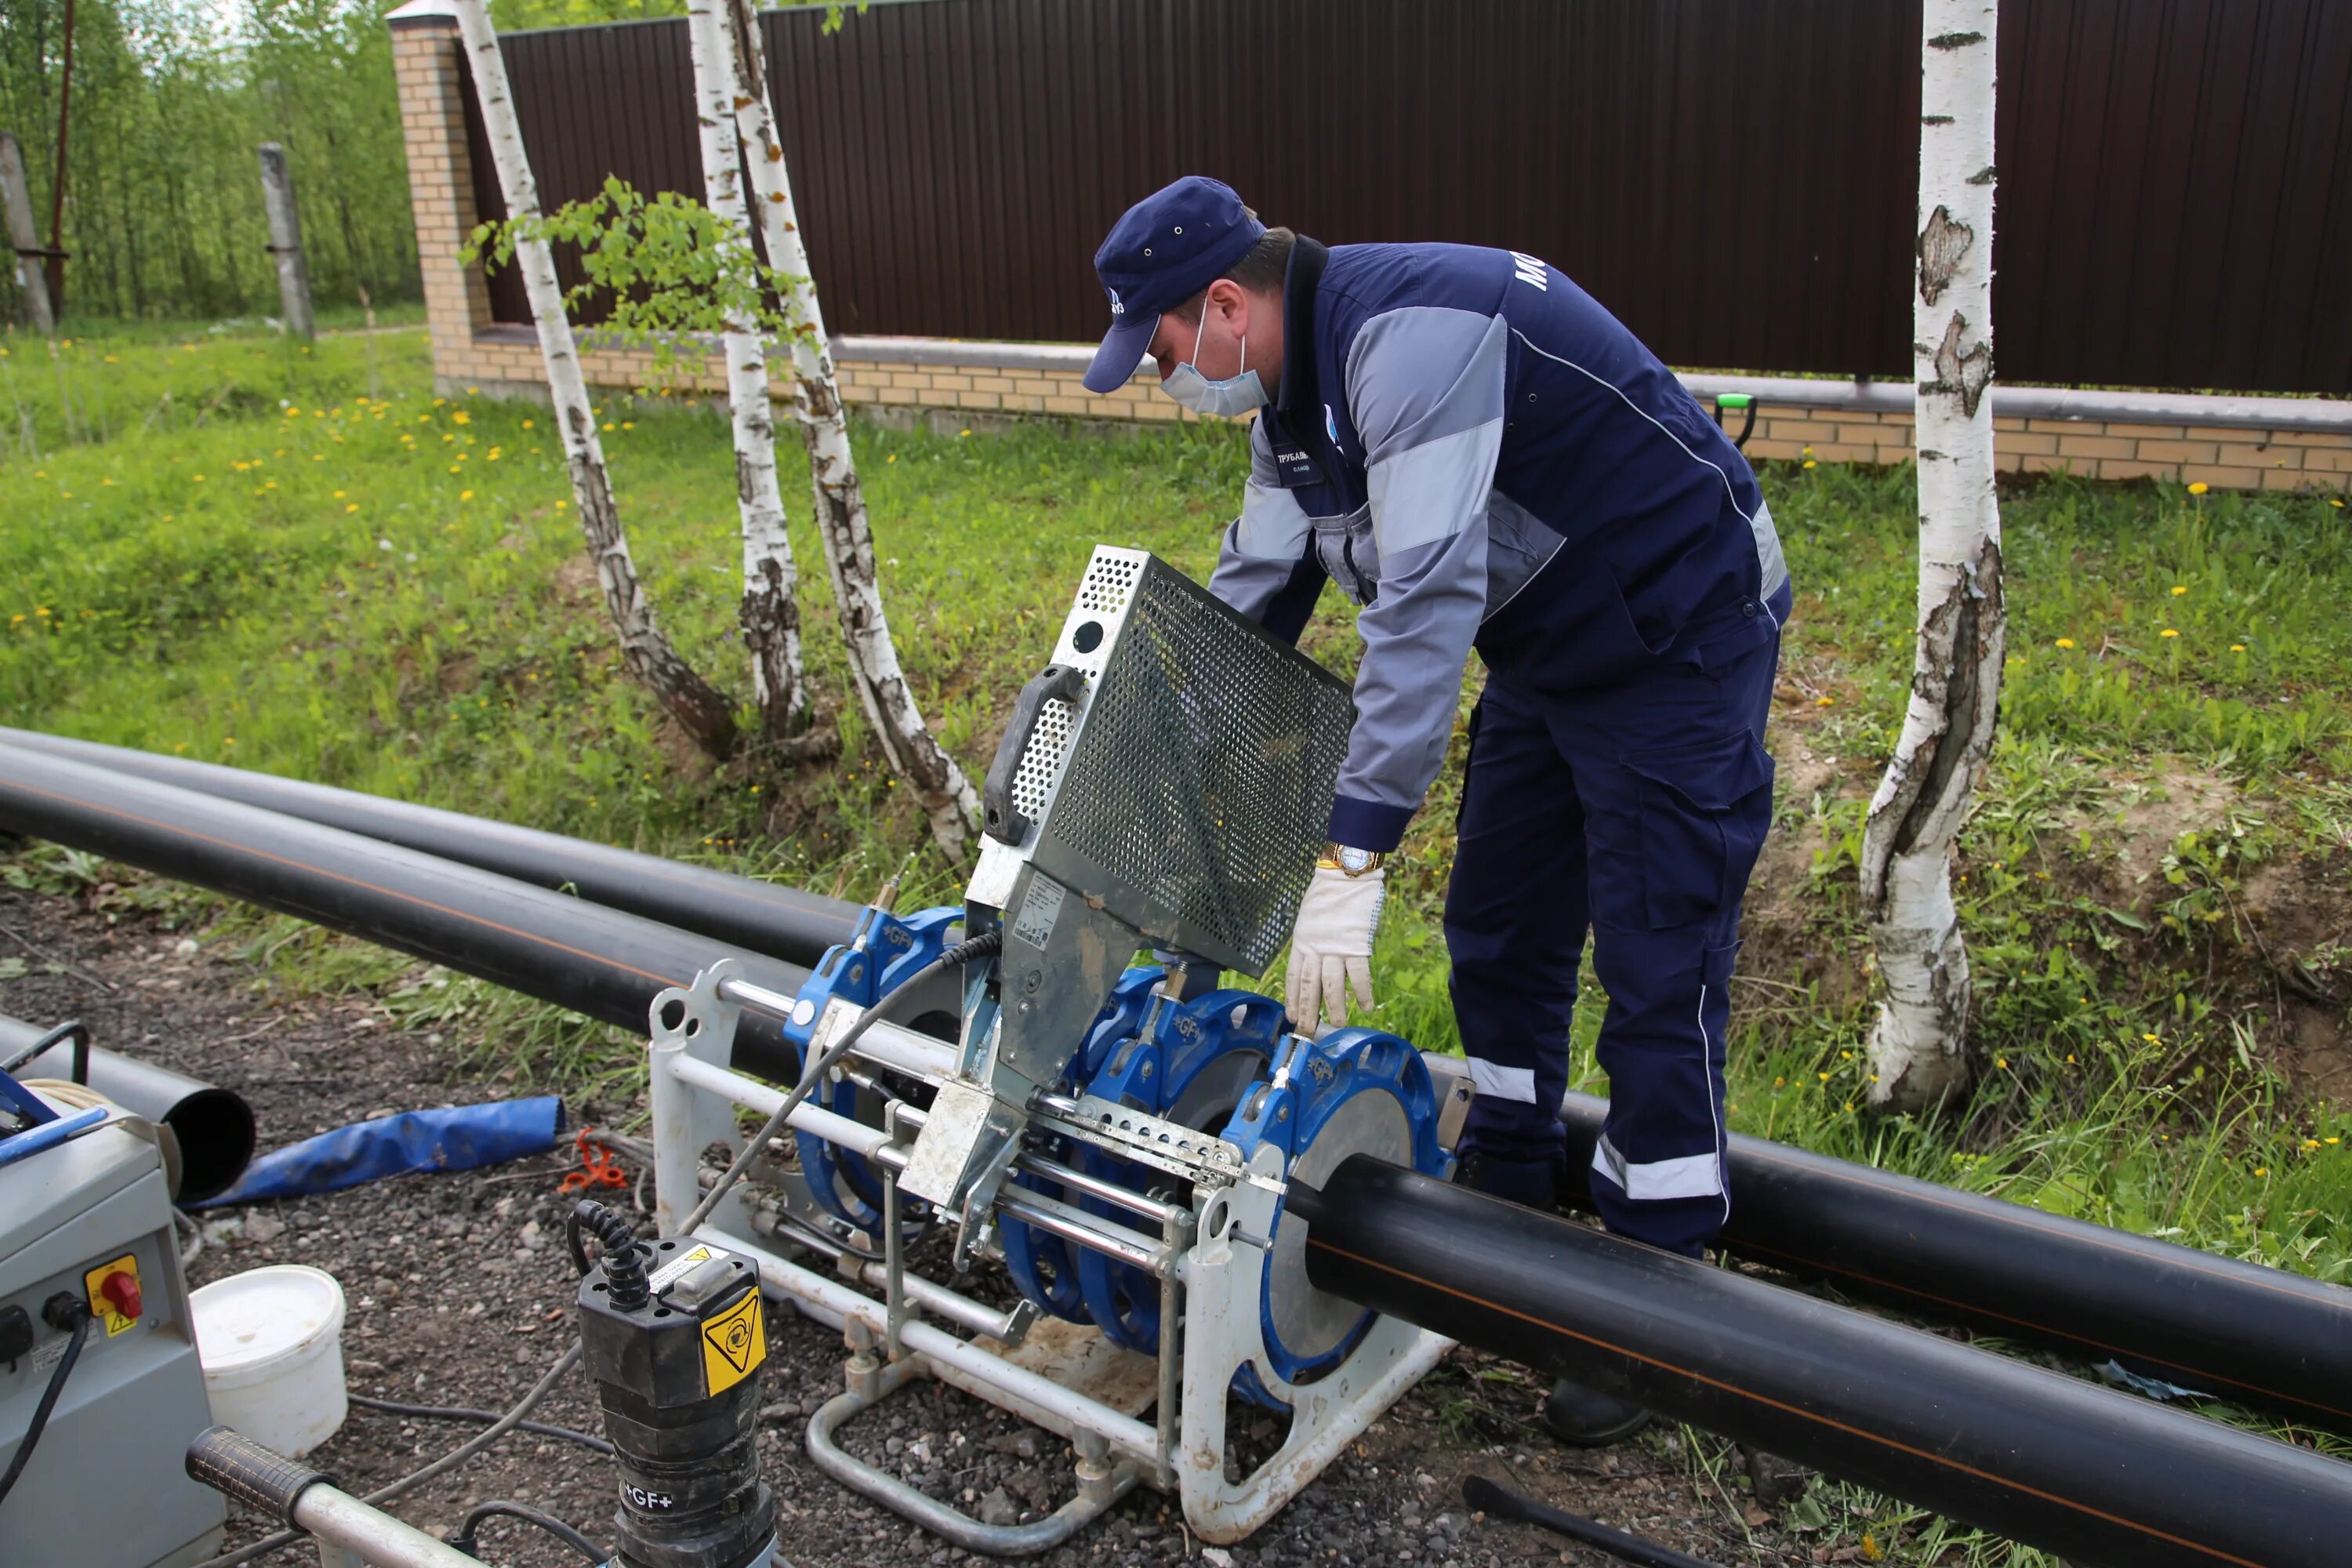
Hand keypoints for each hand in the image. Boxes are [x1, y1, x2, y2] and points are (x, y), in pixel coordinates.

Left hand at [1285, 865, 1383, 1036]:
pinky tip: (1367, 1007)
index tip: (1291, 1016)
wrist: (1345, 874)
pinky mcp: (1356, 944)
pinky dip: (1363, 992)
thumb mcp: (1309, 918)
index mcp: (1301, 941)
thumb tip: (1315, 959)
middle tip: (1308, 1031)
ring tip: (1337, 1024)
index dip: (1292, 998)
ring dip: (1335, 1007)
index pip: (1294, 977)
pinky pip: (1359, 974)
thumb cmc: (1328, 893)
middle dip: (1308, 1011)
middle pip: (1310, 986)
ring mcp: (1335, 948)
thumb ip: (1311, 940)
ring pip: (1332, 985)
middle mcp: (1315, 948)